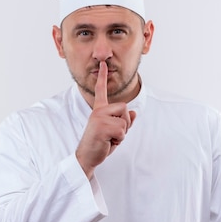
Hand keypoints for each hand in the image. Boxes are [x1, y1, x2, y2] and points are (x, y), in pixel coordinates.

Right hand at [76, 61, 136, 178]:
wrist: (87, 157)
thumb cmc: (100, 144)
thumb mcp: (114, 132)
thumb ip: (123, 121)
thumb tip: (134, 113)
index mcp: (99, 110)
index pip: (101, 91)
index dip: (103, 77)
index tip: (103, 64)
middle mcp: (98, 111)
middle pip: (124, 108)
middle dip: (125, 123)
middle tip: (113, 134)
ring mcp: (99, 118)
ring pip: (125, 121)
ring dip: (122, 134)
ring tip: (109, 138)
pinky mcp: (102, 126)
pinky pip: (122, 131)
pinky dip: (119, 140)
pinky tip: (107, 142)